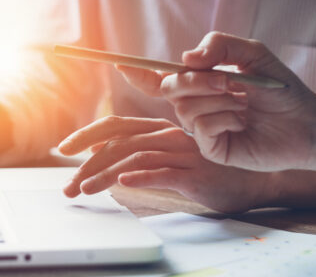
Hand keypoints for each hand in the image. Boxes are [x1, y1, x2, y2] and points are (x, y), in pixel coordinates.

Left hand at [58, 116, 272, 213]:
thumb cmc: (206, 170)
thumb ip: (136, 152)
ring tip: (84, 190)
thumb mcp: (167, 159)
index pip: (115, 126)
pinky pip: (164, 173)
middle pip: (119, 143)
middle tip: (68, 185)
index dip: (86, 134)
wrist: (251, 180)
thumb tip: (97, 153)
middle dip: (88, 164)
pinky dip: (141, 178)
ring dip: (105, 175)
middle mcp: (168, 136)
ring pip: (135, 158)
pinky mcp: (194, 174)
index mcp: (158, 129)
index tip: (63, 150)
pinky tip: (123, 186)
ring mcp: (182, 154)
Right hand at [117, 32, 315, 171]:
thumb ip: (219, 45)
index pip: (162, 79)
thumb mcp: (252, 54)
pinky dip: (223, 119)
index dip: (140, 73)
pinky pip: (200, 128)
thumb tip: (185, 60)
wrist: (307, 122)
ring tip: (244, 104)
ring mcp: (202, 130)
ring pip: (186, 108)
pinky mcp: (211, 150)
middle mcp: (197, 107)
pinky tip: (242, 123)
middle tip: (228, 81)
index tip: (120, 64)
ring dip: (218, 99)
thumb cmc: (282, 90)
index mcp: (202, 84)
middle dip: (196, 81)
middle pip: (170, 89)